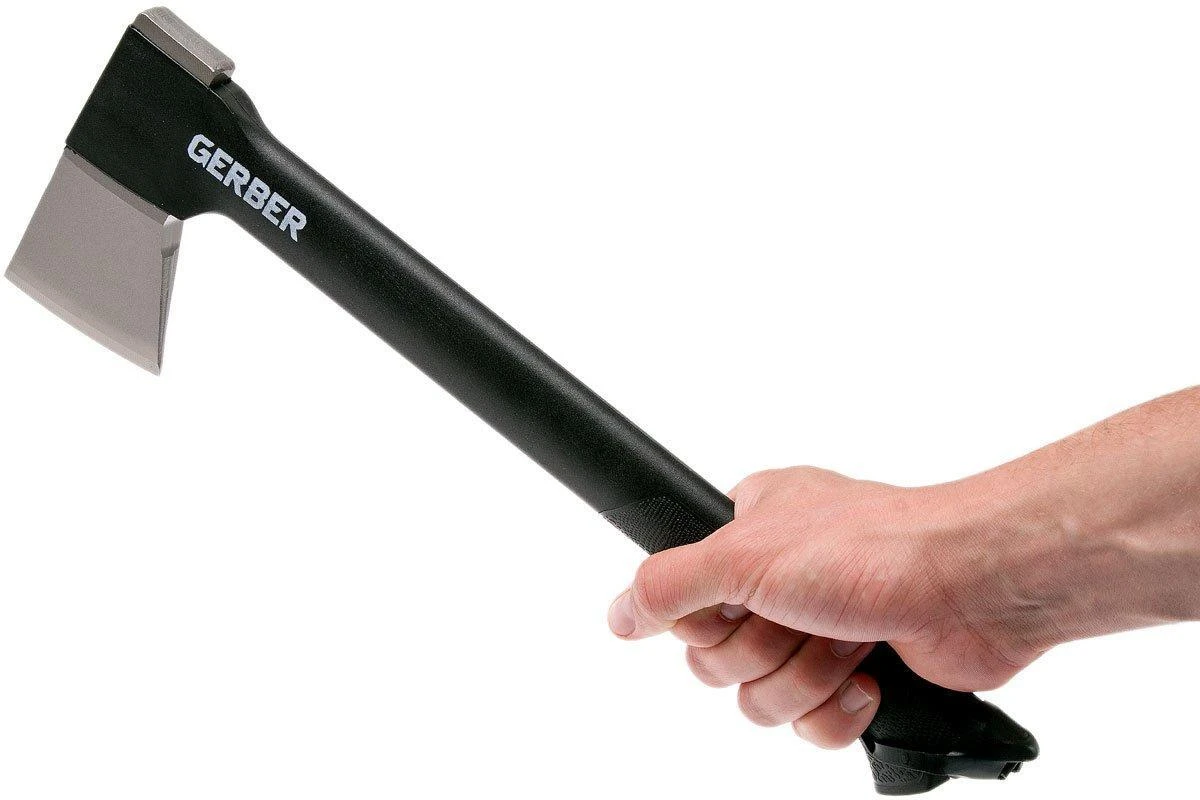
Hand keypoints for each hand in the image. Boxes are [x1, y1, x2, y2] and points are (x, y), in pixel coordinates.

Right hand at [607, 467, 1038, 748]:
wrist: (974, 587)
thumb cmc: (874, 545)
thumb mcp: (743, 555)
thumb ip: (667, 586)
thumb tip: (618, 614)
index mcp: (747, 533)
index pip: (679, 600)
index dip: (704, 617)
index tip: (738, 598)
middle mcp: (776, 579)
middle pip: (716, 660)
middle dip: (763, 650)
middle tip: (801, 613)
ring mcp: (816, 629)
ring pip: (759, 699)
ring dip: (804, 677)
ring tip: (846, 639)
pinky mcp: (854, 677)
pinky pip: (808, 726)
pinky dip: (836, 710)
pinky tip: (867, 676)